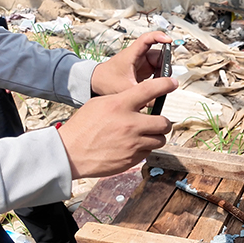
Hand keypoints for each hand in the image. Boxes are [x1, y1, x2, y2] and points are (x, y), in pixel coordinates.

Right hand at [58, 76, 177, 178]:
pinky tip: (131, 146)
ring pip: (160, 140)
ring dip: (155, 137)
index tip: (173, 83)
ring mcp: (132, 144)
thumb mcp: (99, 104)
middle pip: (164, 122)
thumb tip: (140, 100)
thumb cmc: (83, 127)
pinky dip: (144, 149)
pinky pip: (148, 152)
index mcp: (120, 105)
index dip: (165, 84)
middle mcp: (130, 124)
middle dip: (163, 123)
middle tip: (157, 122)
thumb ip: (121, 101)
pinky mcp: (132, 159)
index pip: (149, 89)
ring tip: (143, 135)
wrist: (70, 153)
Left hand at [90, 31, 171, 95]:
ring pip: (159, 64)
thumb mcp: (125, 89)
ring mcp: (142, 63)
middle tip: (165, 78)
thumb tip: (157, 100)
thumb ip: (141, 95)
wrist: (96, 83)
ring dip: (162, 73)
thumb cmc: (106, 81)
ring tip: (158, 85)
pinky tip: (155, 86)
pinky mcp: (143, 70)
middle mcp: (139, 56)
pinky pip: (157, 71)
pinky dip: (159, 78)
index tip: (168, 40)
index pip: (147, 39)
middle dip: (165, 65)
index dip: (159, 37)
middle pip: (159, 55)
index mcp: (132, 54)